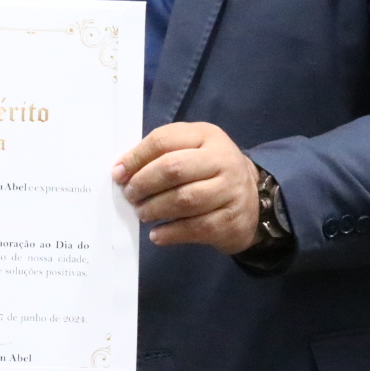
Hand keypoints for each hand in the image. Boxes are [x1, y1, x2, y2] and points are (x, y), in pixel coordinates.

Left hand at [112, 122, 260, 254]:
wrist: (251, 198)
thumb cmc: (209, 171)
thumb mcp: (191, 150)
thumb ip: (160, 154)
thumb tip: (122, 171)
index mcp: (207, 136)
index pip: (164, 140)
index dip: (136, 158)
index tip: (118, 174)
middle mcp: (223, 160)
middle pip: (173, 169)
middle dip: (143, 184)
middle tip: (130, 195)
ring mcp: (230, 191)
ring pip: (184, 200)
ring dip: (155, 209)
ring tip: (142, 213)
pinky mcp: (231, 220)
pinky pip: (195, 228)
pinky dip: (171, 233)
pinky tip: (157, 234)